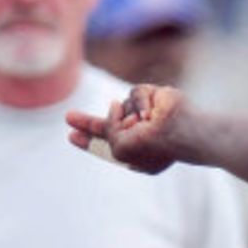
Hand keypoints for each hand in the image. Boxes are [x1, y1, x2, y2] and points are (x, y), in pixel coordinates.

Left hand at [66, 85, 189, 173]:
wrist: (178, 131)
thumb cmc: (151, 146)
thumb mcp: (119, 147)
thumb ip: (107, 129)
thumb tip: (115, 103)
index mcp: (132, 153)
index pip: (105, 146)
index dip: (88, 140)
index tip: (71, 136)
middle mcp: (137, 136)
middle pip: (106, 125)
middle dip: (87, 122)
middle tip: (68, 117)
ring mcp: (145, 118)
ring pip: (120, 107)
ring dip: (127, 116)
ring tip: (144, 124)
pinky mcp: (152, 99)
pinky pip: (133, 94)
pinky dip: (140, 104)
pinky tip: (150, 114)